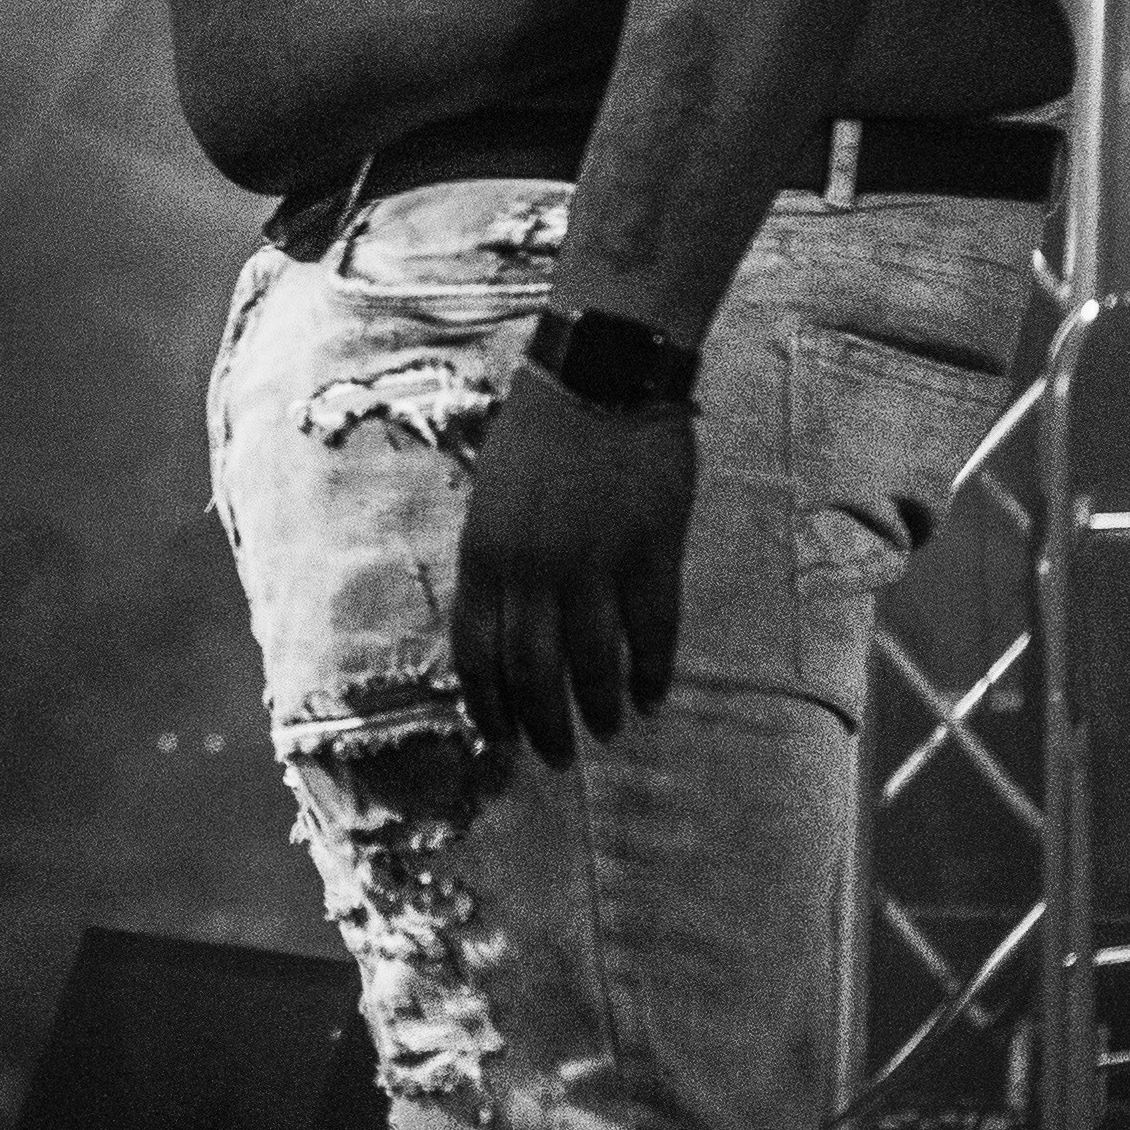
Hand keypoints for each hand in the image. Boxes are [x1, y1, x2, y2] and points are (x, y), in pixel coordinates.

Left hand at [452, 362, 693, 768]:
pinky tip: (653, 696)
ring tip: (607, 730)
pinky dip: (652, 672)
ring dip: (598, 708)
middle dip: (542, 727)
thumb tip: (500, 627)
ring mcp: (593, 563)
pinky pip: (652, 632)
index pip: (476, 655)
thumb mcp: (492, 496)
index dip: (488, 707)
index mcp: (485, 555)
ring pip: (593, 664)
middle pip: (533, 674)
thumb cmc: (540, 429)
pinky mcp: (650, 552)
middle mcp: (532, 570)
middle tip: (556, 758)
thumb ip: (495, 561)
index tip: (499, 740)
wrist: (601, 371)